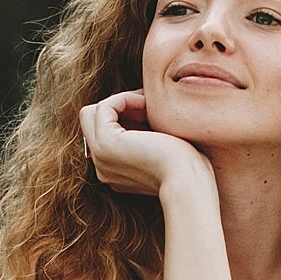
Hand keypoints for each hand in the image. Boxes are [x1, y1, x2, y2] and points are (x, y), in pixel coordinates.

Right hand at [80, 91, 210, 195]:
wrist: (188, 181)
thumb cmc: (186, 166)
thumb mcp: (162, 147)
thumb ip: (146, 133)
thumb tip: (141, 106)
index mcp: (114, 172)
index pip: (105, 132)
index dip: (126, 115)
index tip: (152, 112)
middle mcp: (102, 167)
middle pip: (92, 121)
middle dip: (118, 106)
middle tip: (147, 105)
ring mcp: (100, 157)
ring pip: (92, 113)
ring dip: (122, 100)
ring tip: (149, 105)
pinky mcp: (105, 144)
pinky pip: (103, 107)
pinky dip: (124, 98)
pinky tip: (147, 104)